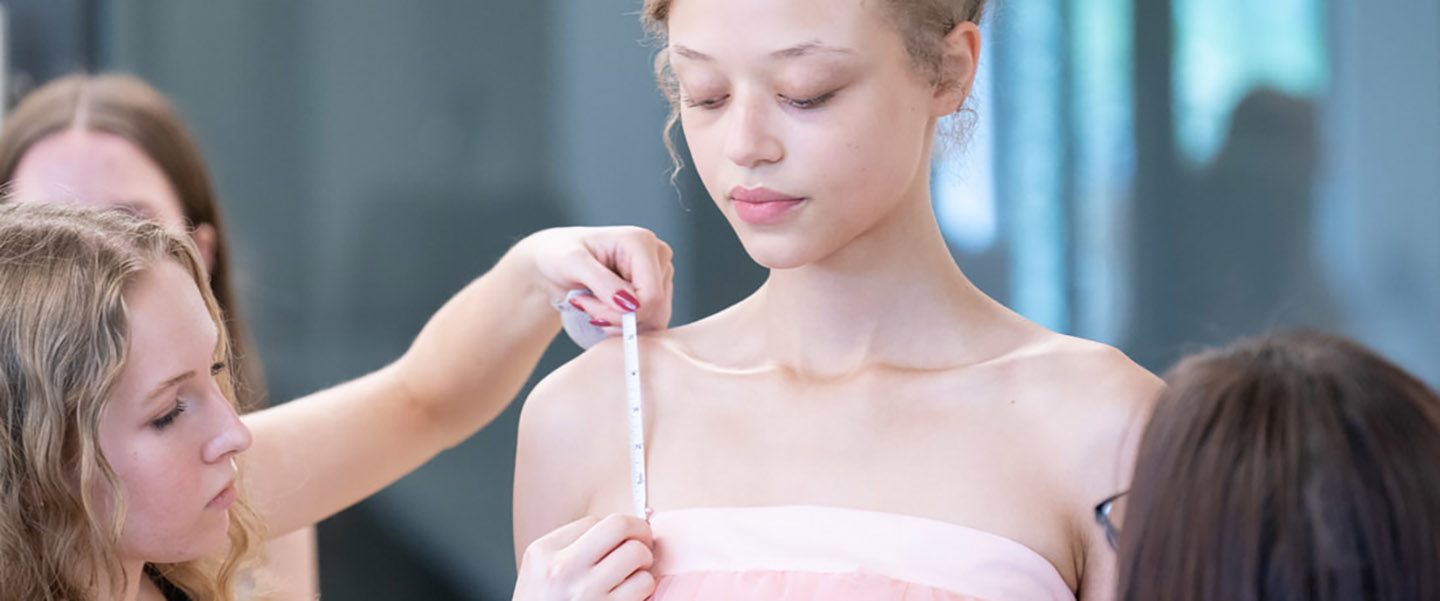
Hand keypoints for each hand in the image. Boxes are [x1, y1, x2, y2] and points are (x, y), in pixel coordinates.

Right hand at [513, 515, 656, 600]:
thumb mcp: (540, 573)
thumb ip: (570, 548)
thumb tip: (622, 530)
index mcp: (543, 553)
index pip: (595, 521)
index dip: (617, 529)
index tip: (624, 538)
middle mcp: (563, 569)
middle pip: (620, 527)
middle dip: (641, 532)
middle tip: (644, 543)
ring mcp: (586, 594)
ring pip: (637, 555)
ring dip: (644, 563)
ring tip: (635, 574)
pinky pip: (643, 586)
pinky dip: (645, 588)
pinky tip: (632, 594)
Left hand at [518, 226, 673, 333]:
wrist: (554, 259)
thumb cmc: (559, 253)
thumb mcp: (572, 263)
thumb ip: (602, 282)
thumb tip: (630, 305)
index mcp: (642, 242)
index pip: (652, 295)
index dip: (624, 314)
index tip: (590, 311)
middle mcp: (658, 256)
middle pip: (655, 308)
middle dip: (618, 318)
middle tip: (587, 307)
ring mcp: (659, 273)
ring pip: (654, 318)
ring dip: (619, 322)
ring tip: (592, 305)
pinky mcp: (655, 289)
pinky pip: (650, 321)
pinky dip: (625, 324)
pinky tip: (604, 310)